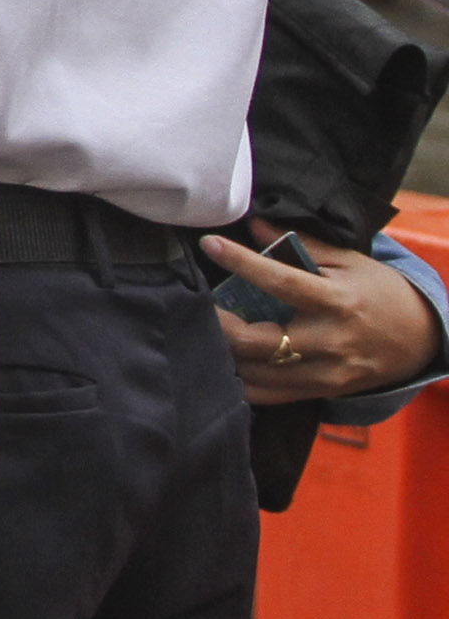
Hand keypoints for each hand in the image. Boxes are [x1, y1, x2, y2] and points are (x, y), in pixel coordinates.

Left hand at [206, 222, 447, 402]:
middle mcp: (330, 342)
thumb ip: (299, 244)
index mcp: (336, 302)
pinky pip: (268, 395)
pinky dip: (239, 380)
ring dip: (223, 352)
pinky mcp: (321, 392)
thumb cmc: (379, 292)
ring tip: (204, 329)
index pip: (281, 281)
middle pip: (259, 341)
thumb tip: (254, 223)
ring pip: (257, 373)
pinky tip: (223, 360)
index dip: (242, 262)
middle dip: (219, 323)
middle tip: (197, 303)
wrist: (421, 338)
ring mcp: (326, 373)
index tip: (211, 244)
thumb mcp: (349, 261)